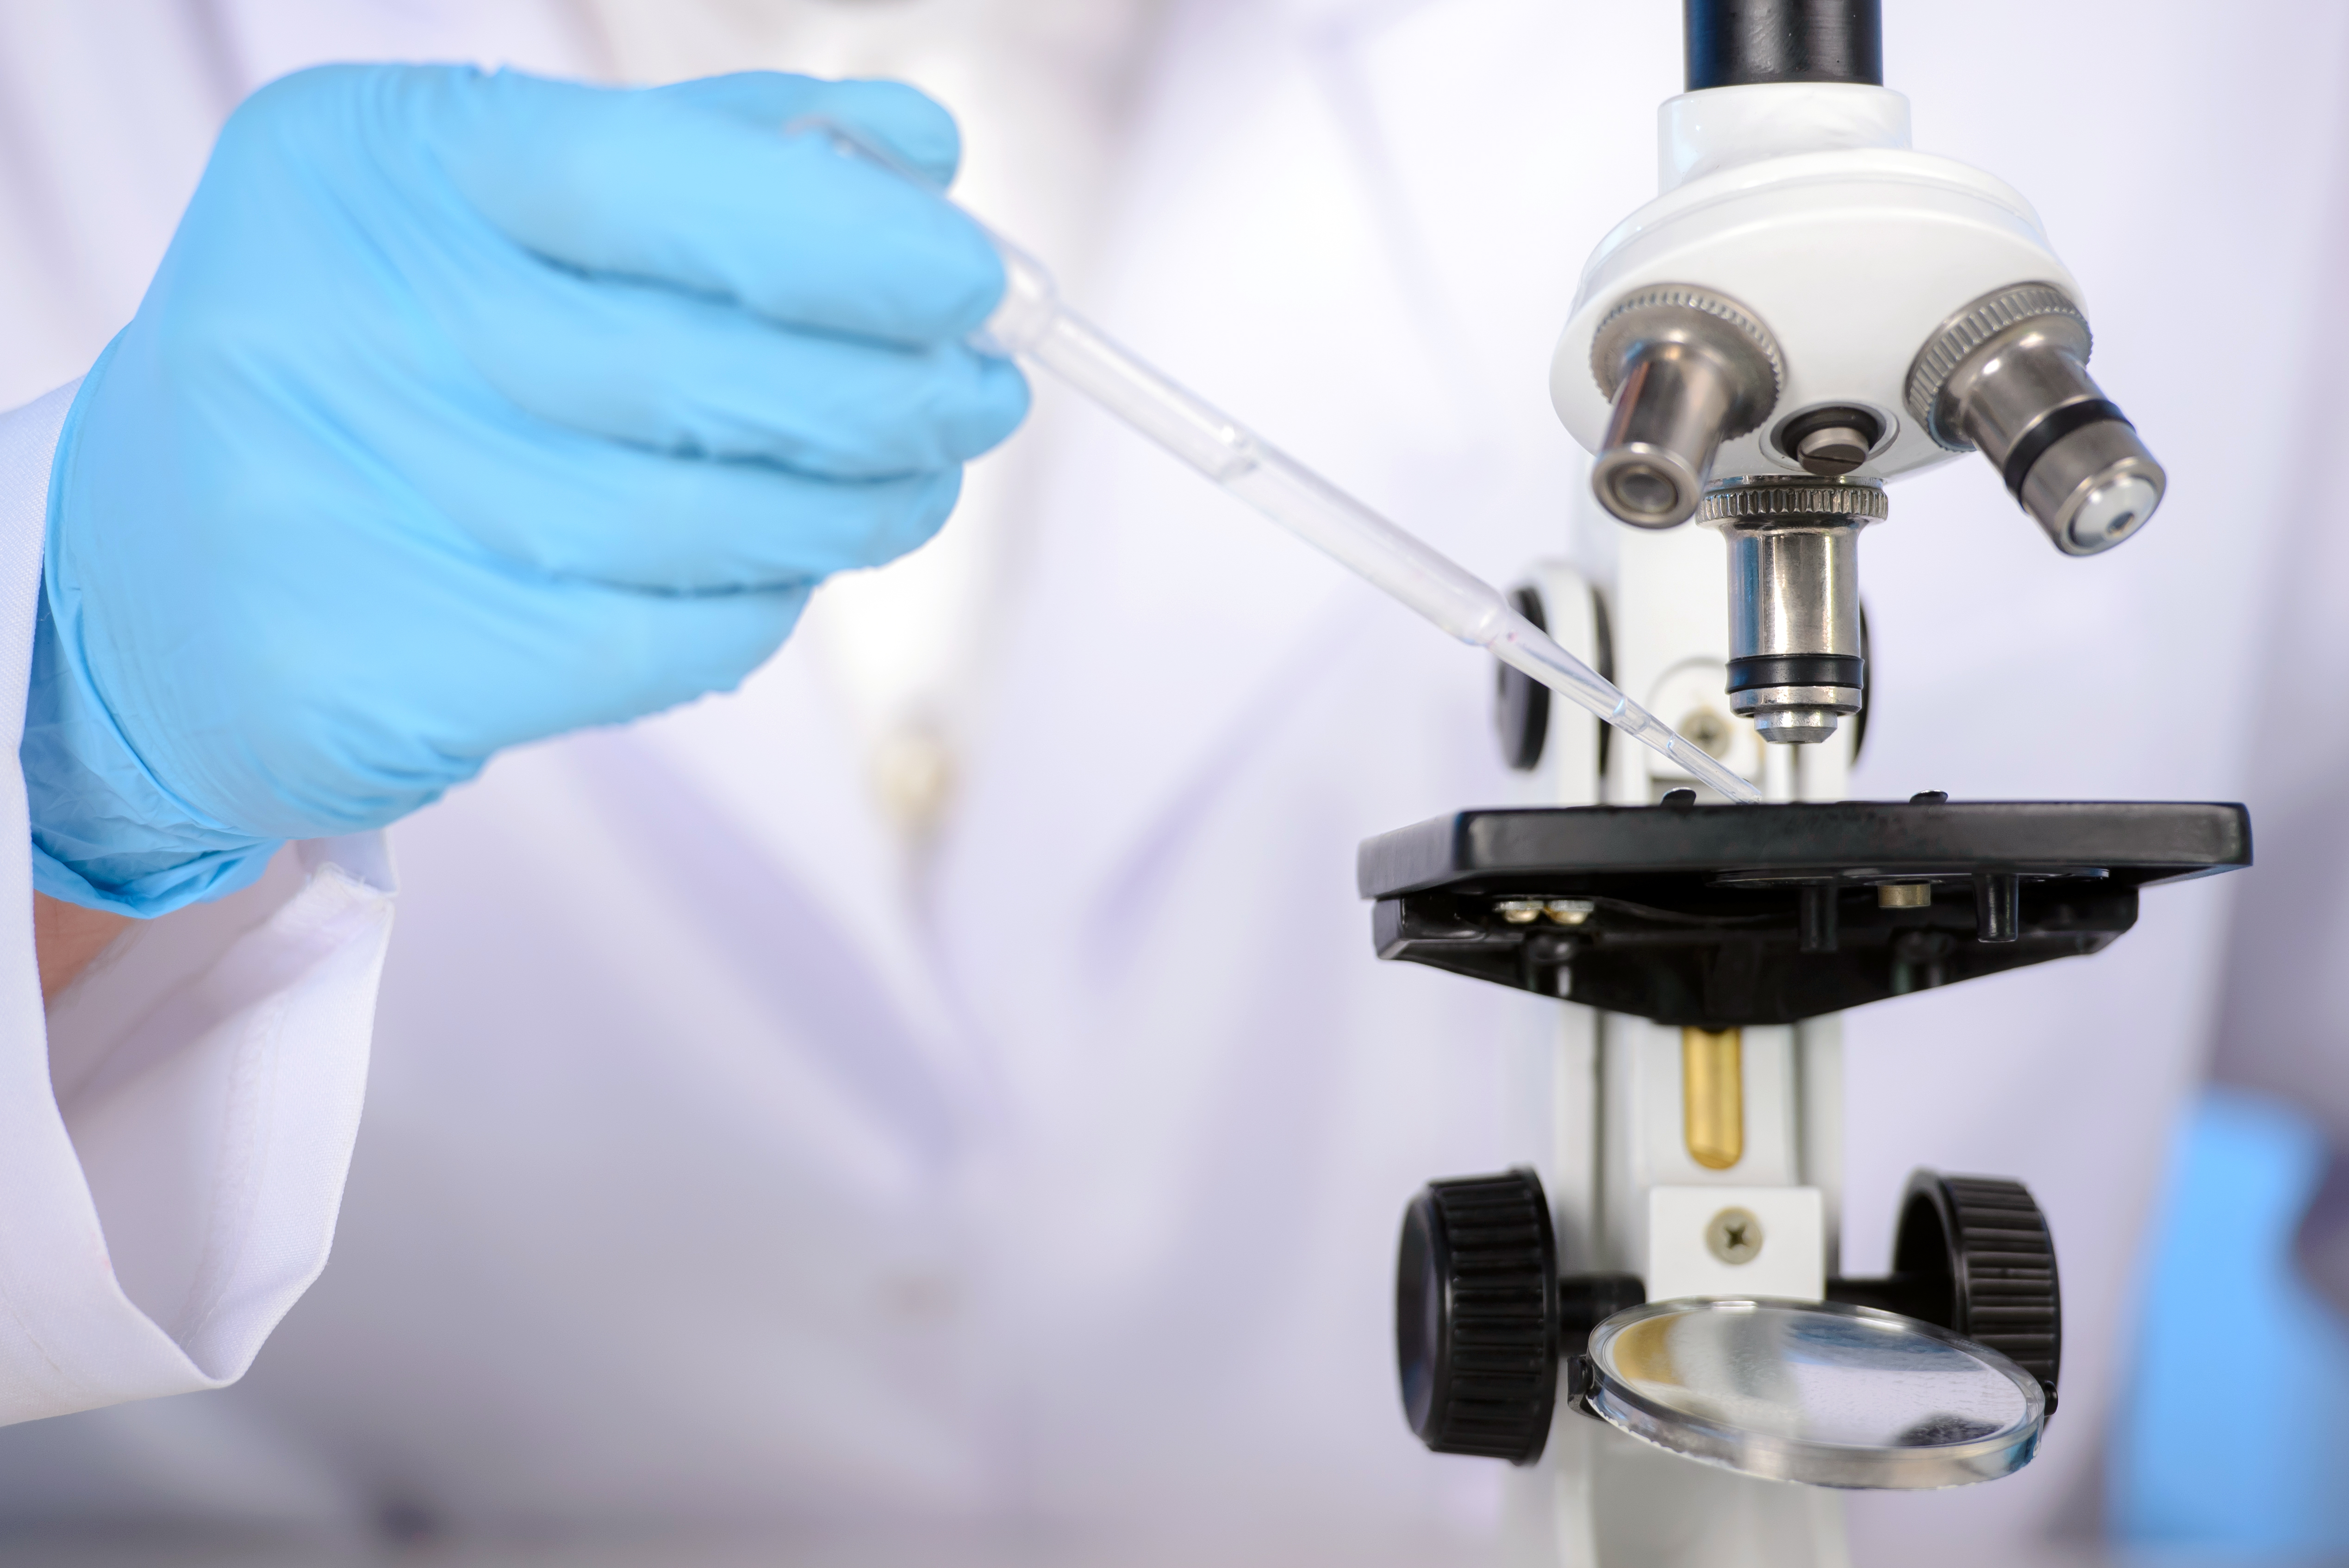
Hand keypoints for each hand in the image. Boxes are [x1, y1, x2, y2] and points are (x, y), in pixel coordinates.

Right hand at [22, 66, 1026, 914]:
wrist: (160, 570)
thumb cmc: (382, 354)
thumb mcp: (500, 210)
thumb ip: (711, 162)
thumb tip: (919, 154)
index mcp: (366, 169)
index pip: (647, 181)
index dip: (841, 237)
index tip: (970, 279)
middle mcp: (328, 326)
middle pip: (690, 369)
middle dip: (884, 392)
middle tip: (985, 399)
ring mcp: (337, 507)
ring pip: (693, 523)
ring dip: (847, 509)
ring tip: (917, 485)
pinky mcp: (378, 670)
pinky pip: (651, 645)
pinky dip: (755, 608)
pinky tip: (789, 573)